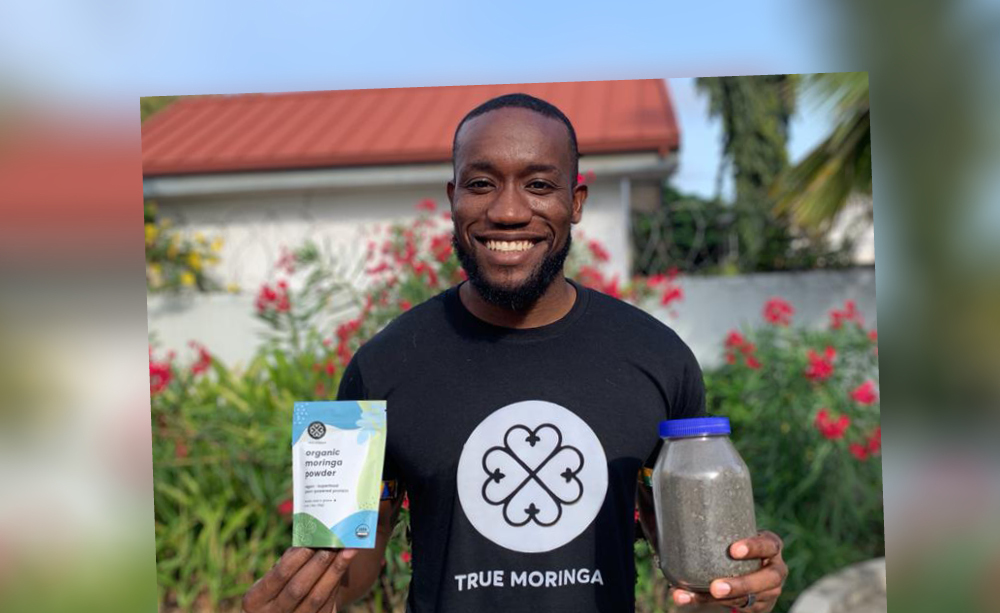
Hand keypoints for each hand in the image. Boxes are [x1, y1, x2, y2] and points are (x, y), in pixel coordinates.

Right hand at [242, 547, 357, 612]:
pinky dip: (336, 585)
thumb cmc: (279, 588)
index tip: (314, 540)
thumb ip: (287, 562)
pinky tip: (344, 568)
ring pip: (316, 598)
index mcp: (254, 601)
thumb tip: (311, 540)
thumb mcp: (273, 579)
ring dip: (333, 573)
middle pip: (298, 588)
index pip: (279, 576)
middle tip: (334, 544)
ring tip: (346, 552)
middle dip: (318, 564)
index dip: (297, 558)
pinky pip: (327, 606)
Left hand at [670, 531, 786, 611]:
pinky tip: (684, 597)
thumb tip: (667, 502)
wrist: (752, 566)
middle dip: (740, 584)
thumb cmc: (737, 540)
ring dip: (718, 600)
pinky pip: (732, 607)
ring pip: (748, 599)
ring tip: (691, 596)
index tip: (733, 550)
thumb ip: (718, 522)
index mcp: (771, 546)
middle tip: (716, 587)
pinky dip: (703, 601)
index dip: (754, 547)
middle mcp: (775, 570)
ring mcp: (769, 591)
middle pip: (766, 580)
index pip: (769, 545)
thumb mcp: (737, 530)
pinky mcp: (756, 606)